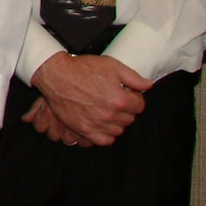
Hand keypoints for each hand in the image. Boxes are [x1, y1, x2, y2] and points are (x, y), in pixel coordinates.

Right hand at [29, 52, 148, 144]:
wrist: (57, 76)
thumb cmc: (83, 69)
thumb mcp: (112, 66)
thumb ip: (134, 77)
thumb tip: (148, 85)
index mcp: (120, 100)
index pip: (139, 106)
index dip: (135, 97)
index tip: (127, 93)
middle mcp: (110, 115)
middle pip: (129, 118)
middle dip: (126, 109)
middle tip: (115, 99)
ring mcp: (97, 124)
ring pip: (119, 130)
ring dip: (117, 121)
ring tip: (108, 110)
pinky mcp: (85, 130)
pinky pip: (104, 140)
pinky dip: (107, 134)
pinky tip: (103, 123)